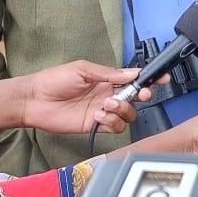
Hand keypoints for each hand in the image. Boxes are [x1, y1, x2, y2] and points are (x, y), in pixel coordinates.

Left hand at [21, 61, 154, 134]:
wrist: (34, 100)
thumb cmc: (54, 80)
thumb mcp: (82, 69)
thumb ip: (108, 73)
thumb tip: (131, 73)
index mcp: (107, 79)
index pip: (133, 78)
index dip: (149, 79)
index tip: (162, 79)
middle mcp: (108, 95)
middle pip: (135, 98)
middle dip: (141, 96)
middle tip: (139, 95)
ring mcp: (102, 111)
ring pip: (128, 114)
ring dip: (122, 110)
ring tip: (106, 105)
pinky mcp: (94, 125)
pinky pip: (114, 127)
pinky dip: (111, 122)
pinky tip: (98, 116)